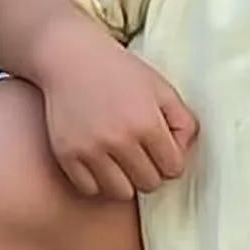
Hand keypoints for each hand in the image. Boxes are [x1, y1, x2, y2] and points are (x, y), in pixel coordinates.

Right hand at [31, 44, 196, 199]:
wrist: (70, 57)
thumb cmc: (120, 72)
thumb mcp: (161, 88)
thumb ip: (183, 122)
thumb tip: (182, 155)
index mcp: (147, 122)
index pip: (173, 168)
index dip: (170, 159)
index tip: (159, 147)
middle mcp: (119, 139)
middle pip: (149, 183)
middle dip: (149, 170)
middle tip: (139, 152)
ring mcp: (90, 149)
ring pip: (120, 192)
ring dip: (124, 180)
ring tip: (120, 160)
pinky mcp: (66, 154)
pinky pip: (89, 189)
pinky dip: (96, 181)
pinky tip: (98, 161)